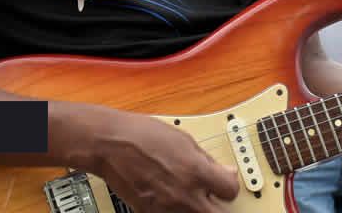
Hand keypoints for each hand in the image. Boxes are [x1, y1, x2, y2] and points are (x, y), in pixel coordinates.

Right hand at [69, 106, 238, 211]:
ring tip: (188, 196)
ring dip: (195, 209)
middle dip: (216, 205)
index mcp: (197, 171)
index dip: (229, 185)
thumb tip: (225, 171)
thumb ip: (207, 160)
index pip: (231, 190)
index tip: (224, 181)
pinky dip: (175, 210)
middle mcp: (185, 194)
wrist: (110, 144)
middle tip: (210, 196)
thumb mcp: (183, 139)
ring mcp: (167, 208)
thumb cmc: (143, 135)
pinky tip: (169, 196)